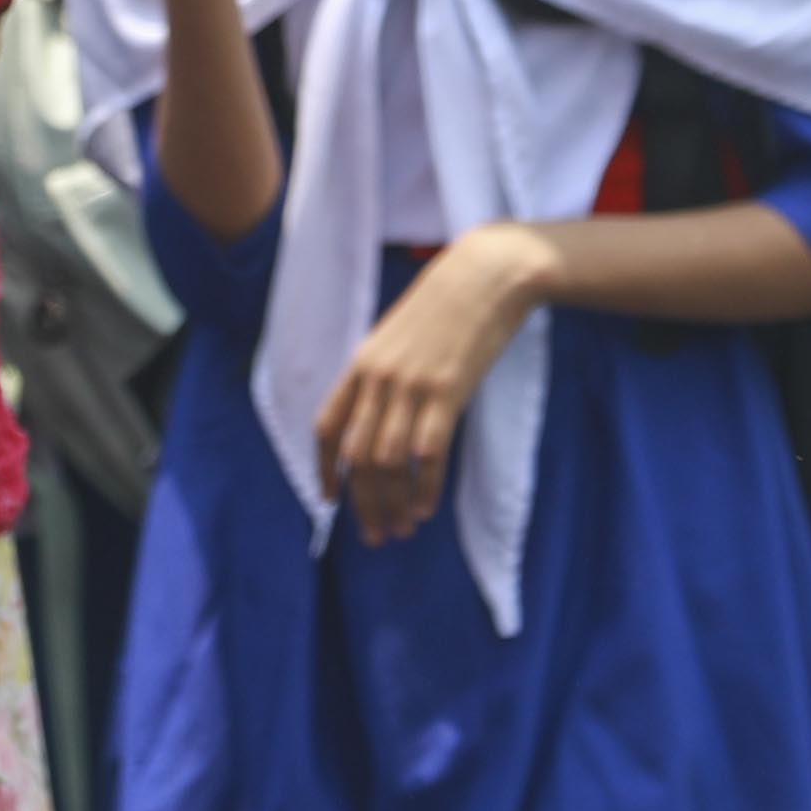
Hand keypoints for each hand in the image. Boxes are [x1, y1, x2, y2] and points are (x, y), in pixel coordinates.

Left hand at [320, 226, 543, 541]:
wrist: (486, 275)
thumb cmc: (445, 306)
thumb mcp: (397, 337)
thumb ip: (380, 375)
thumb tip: (373, 418)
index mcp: (361, 364)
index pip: (326, 427)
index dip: (324, 469)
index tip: (330, 501)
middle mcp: (378, 378)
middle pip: (357, 456)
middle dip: (362, 503)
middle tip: (374, 536)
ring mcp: (411, 385)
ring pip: (388, 462)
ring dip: (391, 504)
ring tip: (400, 530)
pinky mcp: (448, 391)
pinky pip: (427, 454)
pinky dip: (423, 489)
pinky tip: (425, 510)